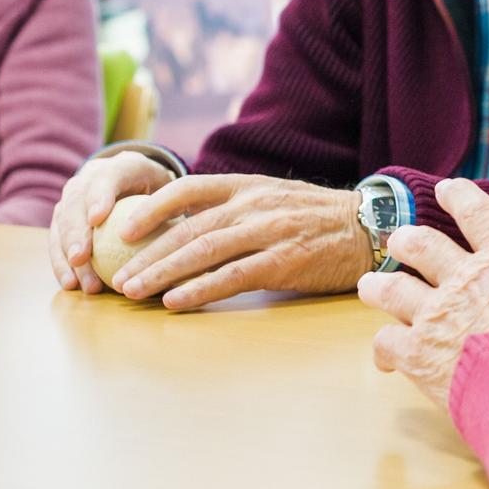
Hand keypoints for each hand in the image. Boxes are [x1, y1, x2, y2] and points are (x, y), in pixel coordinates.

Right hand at [48, 151, 175, 293]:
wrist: (142, 184)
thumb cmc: (165, 196)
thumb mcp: (176, 196)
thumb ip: (174, 212)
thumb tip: (177, 245)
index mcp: (124, 166)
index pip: (109, 176)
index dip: (100, 196)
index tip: (97, 219)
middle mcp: (91, 177)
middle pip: (76, 201)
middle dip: (75, 231)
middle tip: (81, 258)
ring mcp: (74, 196)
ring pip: (61, 223)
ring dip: (66, 255)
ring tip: (77, 282)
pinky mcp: (63, 216)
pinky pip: (57, 240)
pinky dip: (62, 263)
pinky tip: (71, 285)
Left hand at [107, 174, 371, 308]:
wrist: (370, 229)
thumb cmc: (318, 219)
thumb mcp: (275, 197)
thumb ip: (236, 207)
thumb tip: (186, 226)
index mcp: (248, 185)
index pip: (188, 189)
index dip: (152, 209)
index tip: (123, 229)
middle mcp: (254, 205)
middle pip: (188, 229)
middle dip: (148, 255)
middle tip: (119, 278)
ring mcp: (269, 232)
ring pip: (203, 252)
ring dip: (163, 274)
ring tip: (136, 292)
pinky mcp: (284, 262)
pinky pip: (232, 277)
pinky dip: (199, 290)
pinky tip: (176, 302)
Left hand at [359, 178, 488, 407]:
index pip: (478, 212)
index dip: (459, 196)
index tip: (446, 189)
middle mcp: (465, 279)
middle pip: (419, 244)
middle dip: (405, 240)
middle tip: (400, 242)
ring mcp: (436, 314)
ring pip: (389, 288)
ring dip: (377, 286)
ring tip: (371, 286)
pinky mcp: (417, 353)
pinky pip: (385, 342)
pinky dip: (383, 348)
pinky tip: (386, 358)